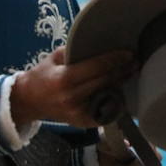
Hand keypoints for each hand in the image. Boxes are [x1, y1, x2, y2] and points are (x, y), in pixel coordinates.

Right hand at [10, 47, 134, 127]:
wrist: (29, 101)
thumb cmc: (43, 75)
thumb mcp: (55, 57)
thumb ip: (75, 50)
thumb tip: (101, 42)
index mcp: (64, 80)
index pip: (97, 67)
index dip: (115, 59)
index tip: (129, 53)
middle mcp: (72, 98)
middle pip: (106, 81)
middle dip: (123, 70)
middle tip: (136, 60)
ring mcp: (79, 113)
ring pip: (108, 95)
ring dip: (120, 84)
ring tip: (130, 72)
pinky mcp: (83, 123)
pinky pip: (105, 110)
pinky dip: (114, 99)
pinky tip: (120, 89)